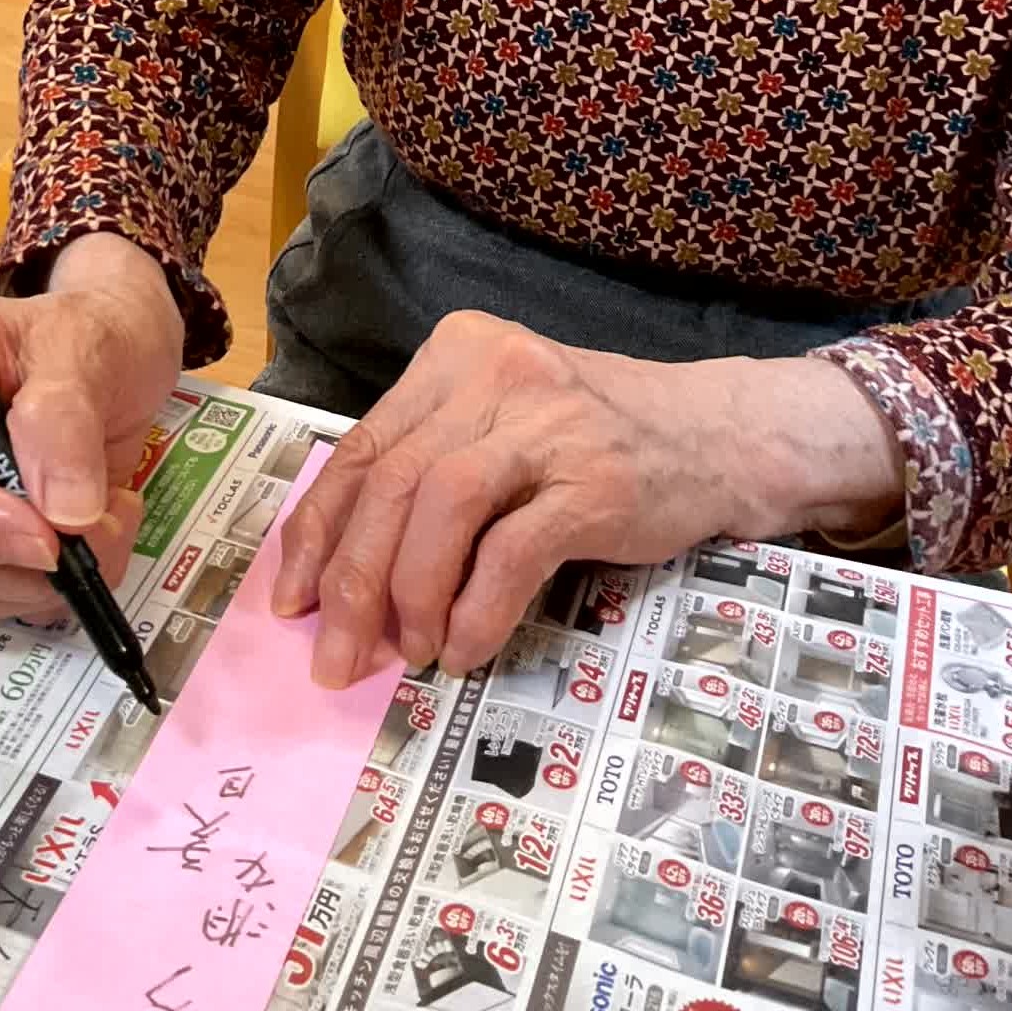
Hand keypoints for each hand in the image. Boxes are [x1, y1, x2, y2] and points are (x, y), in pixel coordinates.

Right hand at [0, 231, 181, 627]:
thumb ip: (65, 418)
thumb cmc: (93, 335)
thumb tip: (61, 511)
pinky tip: (88, 539)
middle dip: (21, 552)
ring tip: (109, 517)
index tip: (47, 539)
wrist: (117, 353)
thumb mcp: (87, 350)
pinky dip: (43, 587)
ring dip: (41, 576)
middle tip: (105, 523)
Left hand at [271, 312, 902, 687]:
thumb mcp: (501, 426)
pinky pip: (510, 552)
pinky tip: (468, 648)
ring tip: (409, 653)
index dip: (317, 533)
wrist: (719, 435)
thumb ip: (430, 475)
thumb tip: (347, 578)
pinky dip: (477, 610)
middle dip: (351, 582)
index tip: (292, 601)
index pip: (362, 448)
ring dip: (408, 597)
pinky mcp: (594, 480)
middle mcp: (493, 373)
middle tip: (339, 656)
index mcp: (454, 355)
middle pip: (391, 482)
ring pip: (438, 510)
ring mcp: (546, 424)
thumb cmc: (595, 440)